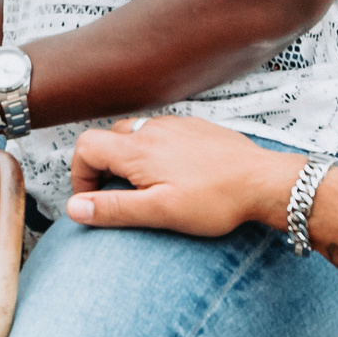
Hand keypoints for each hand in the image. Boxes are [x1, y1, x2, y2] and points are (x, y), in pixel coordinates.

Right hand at [65, 116, 306, 234]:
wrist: (263, 181)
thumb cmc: (216, 199)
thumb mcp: (159, 212)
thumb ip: (113, 208)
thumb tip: (74, 207)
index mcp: (138, 149)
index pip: (86, 146)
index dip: (80, 174)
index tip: (93, 199)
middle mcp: (154, 129)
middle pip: (108, 138)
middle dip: (102, 166)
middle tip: (118, 196)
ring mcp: (176, 125)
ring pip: (135, 134)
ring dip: (129, 159)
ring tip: (147, 188)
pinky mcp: (196, 128)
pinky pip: (161, 133)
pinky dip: (154, 152)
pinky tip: (175, 176)